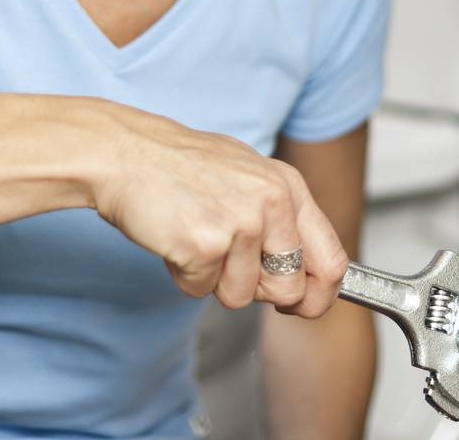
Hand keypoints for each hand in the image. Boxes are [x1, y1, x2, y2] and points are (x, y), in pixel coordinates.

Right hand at [89, 102, 348, 317]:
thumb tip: (310, 277)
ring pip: (241, 297)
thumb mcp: (248, 178)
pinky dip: (185, 276)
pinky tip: (174, 238)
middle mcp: (272, 202)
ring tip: (195, 237)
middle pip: (289, 290)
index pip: (333, 262)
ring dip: (215, 280)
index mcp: (288, 187)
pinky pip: (201, 291)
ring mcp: (240, 223)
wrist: (126, 153)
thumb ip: (282, 221)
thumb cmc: (182, 167)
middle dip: (257, 291)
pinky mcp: (205, 244)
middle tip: (228, 262)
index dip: (318, 296)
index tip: (302, 304)